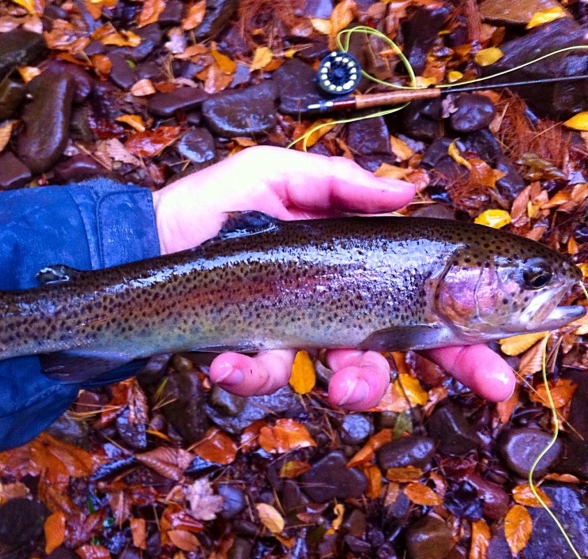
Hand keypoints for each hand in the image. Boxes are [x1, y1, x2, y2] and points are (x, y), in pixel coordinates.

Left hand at [152, 146, 515, 409]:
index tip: (498, 354)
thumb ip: (338, 183)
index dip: (460, 328)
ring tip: (340, 389)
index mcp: (347, 260)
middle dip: (447, 367)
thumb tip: (409, 188)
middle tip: (491, 387)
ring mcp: (293, 334)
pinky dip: (253, 373)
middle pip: (402, 344)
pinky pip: (265, 378)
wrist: (145, 241)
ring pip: (344, 374)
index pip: (417, 296)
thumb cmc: (211, 206)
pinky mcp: (250, 353)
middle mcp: (329, 303)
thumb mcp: (275, 174)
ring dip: (355, 385)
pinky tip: (232, 359)